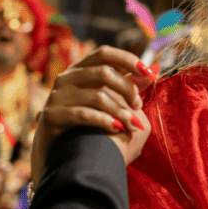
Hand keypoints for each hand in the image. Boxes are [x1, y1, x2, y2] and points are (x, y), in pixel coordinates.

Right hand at [31, 46, 157, 183]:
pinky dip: (104, 121)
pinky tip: (117, 129)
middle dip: (127, 89)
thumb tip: (155, 71)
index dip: (127, 59)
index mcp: (80, 70)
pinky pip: (83, 114)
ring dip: (121, 111)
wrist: (56, 155)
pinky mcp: (52, 115)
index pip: (105, 53)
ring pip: (97, 96)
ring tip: (133, 126)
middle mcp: (66, 78)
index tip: (149, 73)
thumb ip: (127, 86)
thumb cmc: (86, 125)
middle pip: (104, 73)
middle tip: (139, 106)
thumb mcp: (106, 101)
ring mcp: (57, 96)